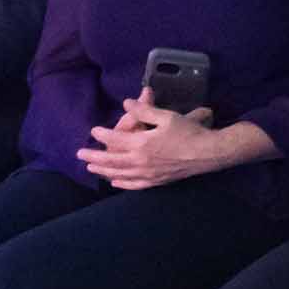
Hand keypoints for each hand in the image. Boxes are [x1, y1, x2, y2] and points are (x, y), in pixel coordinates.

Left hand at [77, 90, 238, 190]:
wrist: (208, 153)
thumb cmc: (188, 132)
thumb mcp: (166, 116)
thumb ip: (144, 110)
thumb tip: (126, 103)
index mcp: (142, 143)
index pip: (115, 140)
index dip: (102, 135)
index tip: (93, 130)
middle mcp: (141, 161)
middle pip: (111, 160)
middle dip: (94, 157)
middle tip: (80, 154)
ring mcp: (148, 174)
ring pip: (119, 174)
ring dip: (103, 171)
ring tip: (90, 168)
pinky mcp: (156, 182)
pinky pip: (134, 185)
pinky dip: (122, 184)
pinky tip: (114, 182)